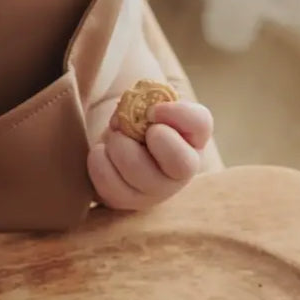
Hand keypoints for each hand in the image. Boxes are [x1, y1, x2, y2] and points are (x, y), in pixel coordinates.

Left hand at [88, 99, 213, 211]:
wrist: (110, 140)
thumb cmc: (133, 116)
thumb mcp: (144, 100)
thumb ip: (146, 96)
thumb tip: (134, 107)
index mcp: (193, 137)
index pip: (200, 123)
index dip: (176, 114)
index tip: (153, 110)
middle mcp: (182, 169)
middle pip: (181, 162)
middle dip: (150, 138)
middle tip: (131, 128)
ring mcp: (156, 191)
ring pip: (139, 172)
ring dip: (118, 146)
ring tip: (113, 139)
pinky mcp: (128, 202)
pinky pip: (111, 186)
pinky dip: (99, 162)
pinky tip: (102, 154)